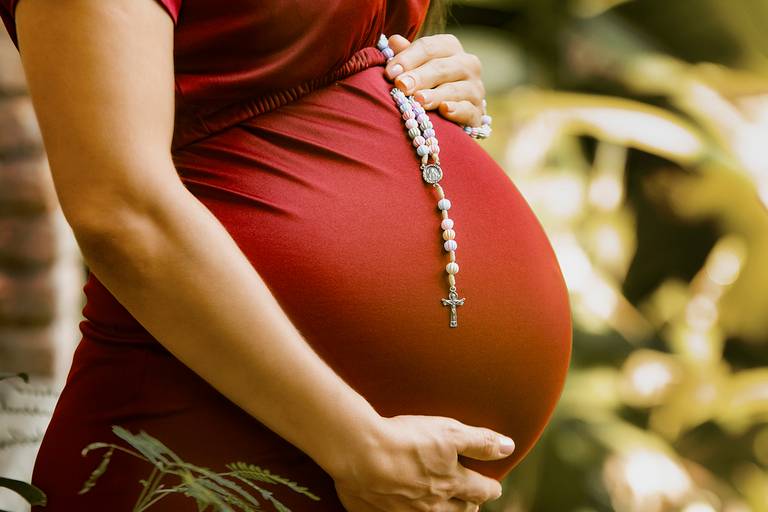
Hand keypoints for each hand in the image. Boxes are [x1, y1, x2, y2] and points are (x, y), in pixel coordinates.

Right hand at [328, 414, 514, 511]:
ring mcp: (406, 511)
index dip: (490, 488)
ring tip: (445, 508)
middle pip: (459, 510)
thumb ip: (480, 442)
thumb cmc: (406, 439)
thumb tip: (509, 447)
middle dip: (469, 505)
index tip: (495, 487)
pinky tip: (403, 505)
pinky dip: (406, 511)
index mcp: (452, 483)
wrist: (361, 453)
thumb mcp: (450, 432)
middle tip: (473, 501)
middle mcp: (433, 503)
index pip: (481, 490)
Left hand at [384, 34, 485, 127]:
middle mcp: (467, 64)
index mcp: (450, 48)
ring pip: (454, 89)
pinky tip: (445, 110)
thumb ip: (406, 55)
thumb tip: (394, 41)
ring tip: (418, 100)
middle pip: (441, 67)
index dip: (408, 58)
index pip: (429, 47)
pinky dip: (457, 110)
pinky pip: (468, 110)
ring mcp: (475, 88)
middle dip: (419, 77)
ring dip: (435, 95)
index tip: (390, 73)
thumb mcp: (417, 66)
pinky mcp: (478, 113)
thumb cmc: (430, 83)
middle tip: (401, 86)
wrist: (457, 109)